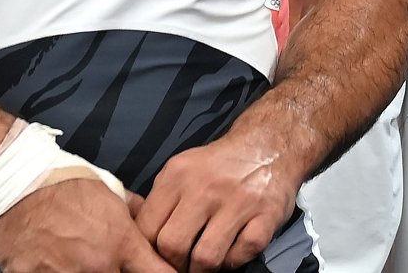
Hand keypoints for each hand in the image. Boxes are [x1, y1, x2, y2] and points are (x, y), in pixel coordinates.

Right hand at [0, 178, 176, 272]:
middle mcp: (99, 267)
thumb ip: (133, 211)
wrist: (13, 182)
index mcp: (121, 242)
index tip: (159, 271)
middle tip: (108, 262)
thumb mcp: (107, 188)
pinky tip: (55, 263)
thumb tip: (149, 222)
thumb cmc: (61, 182)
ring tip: (77, 259)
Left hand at [135, 134, 299, 272]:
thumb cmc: (219, 165)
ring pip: (206, 257)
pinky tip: (229, 251)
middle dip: (173, 264)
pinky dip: (232, 261)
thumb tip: (140, 235)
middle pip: (173, 245)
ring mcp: (237, 202)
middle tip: (179, 265)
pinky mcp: (265, 217)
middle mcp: (205, 187)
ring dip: (202, 269)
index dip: (147, 250)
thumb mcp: (181, 168)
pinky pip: (240, 255)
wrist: (267, 147)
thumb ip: (161, 198)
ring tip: (202, 264)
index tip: (153, 256)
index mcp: (177, 175)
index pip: (148, 227)